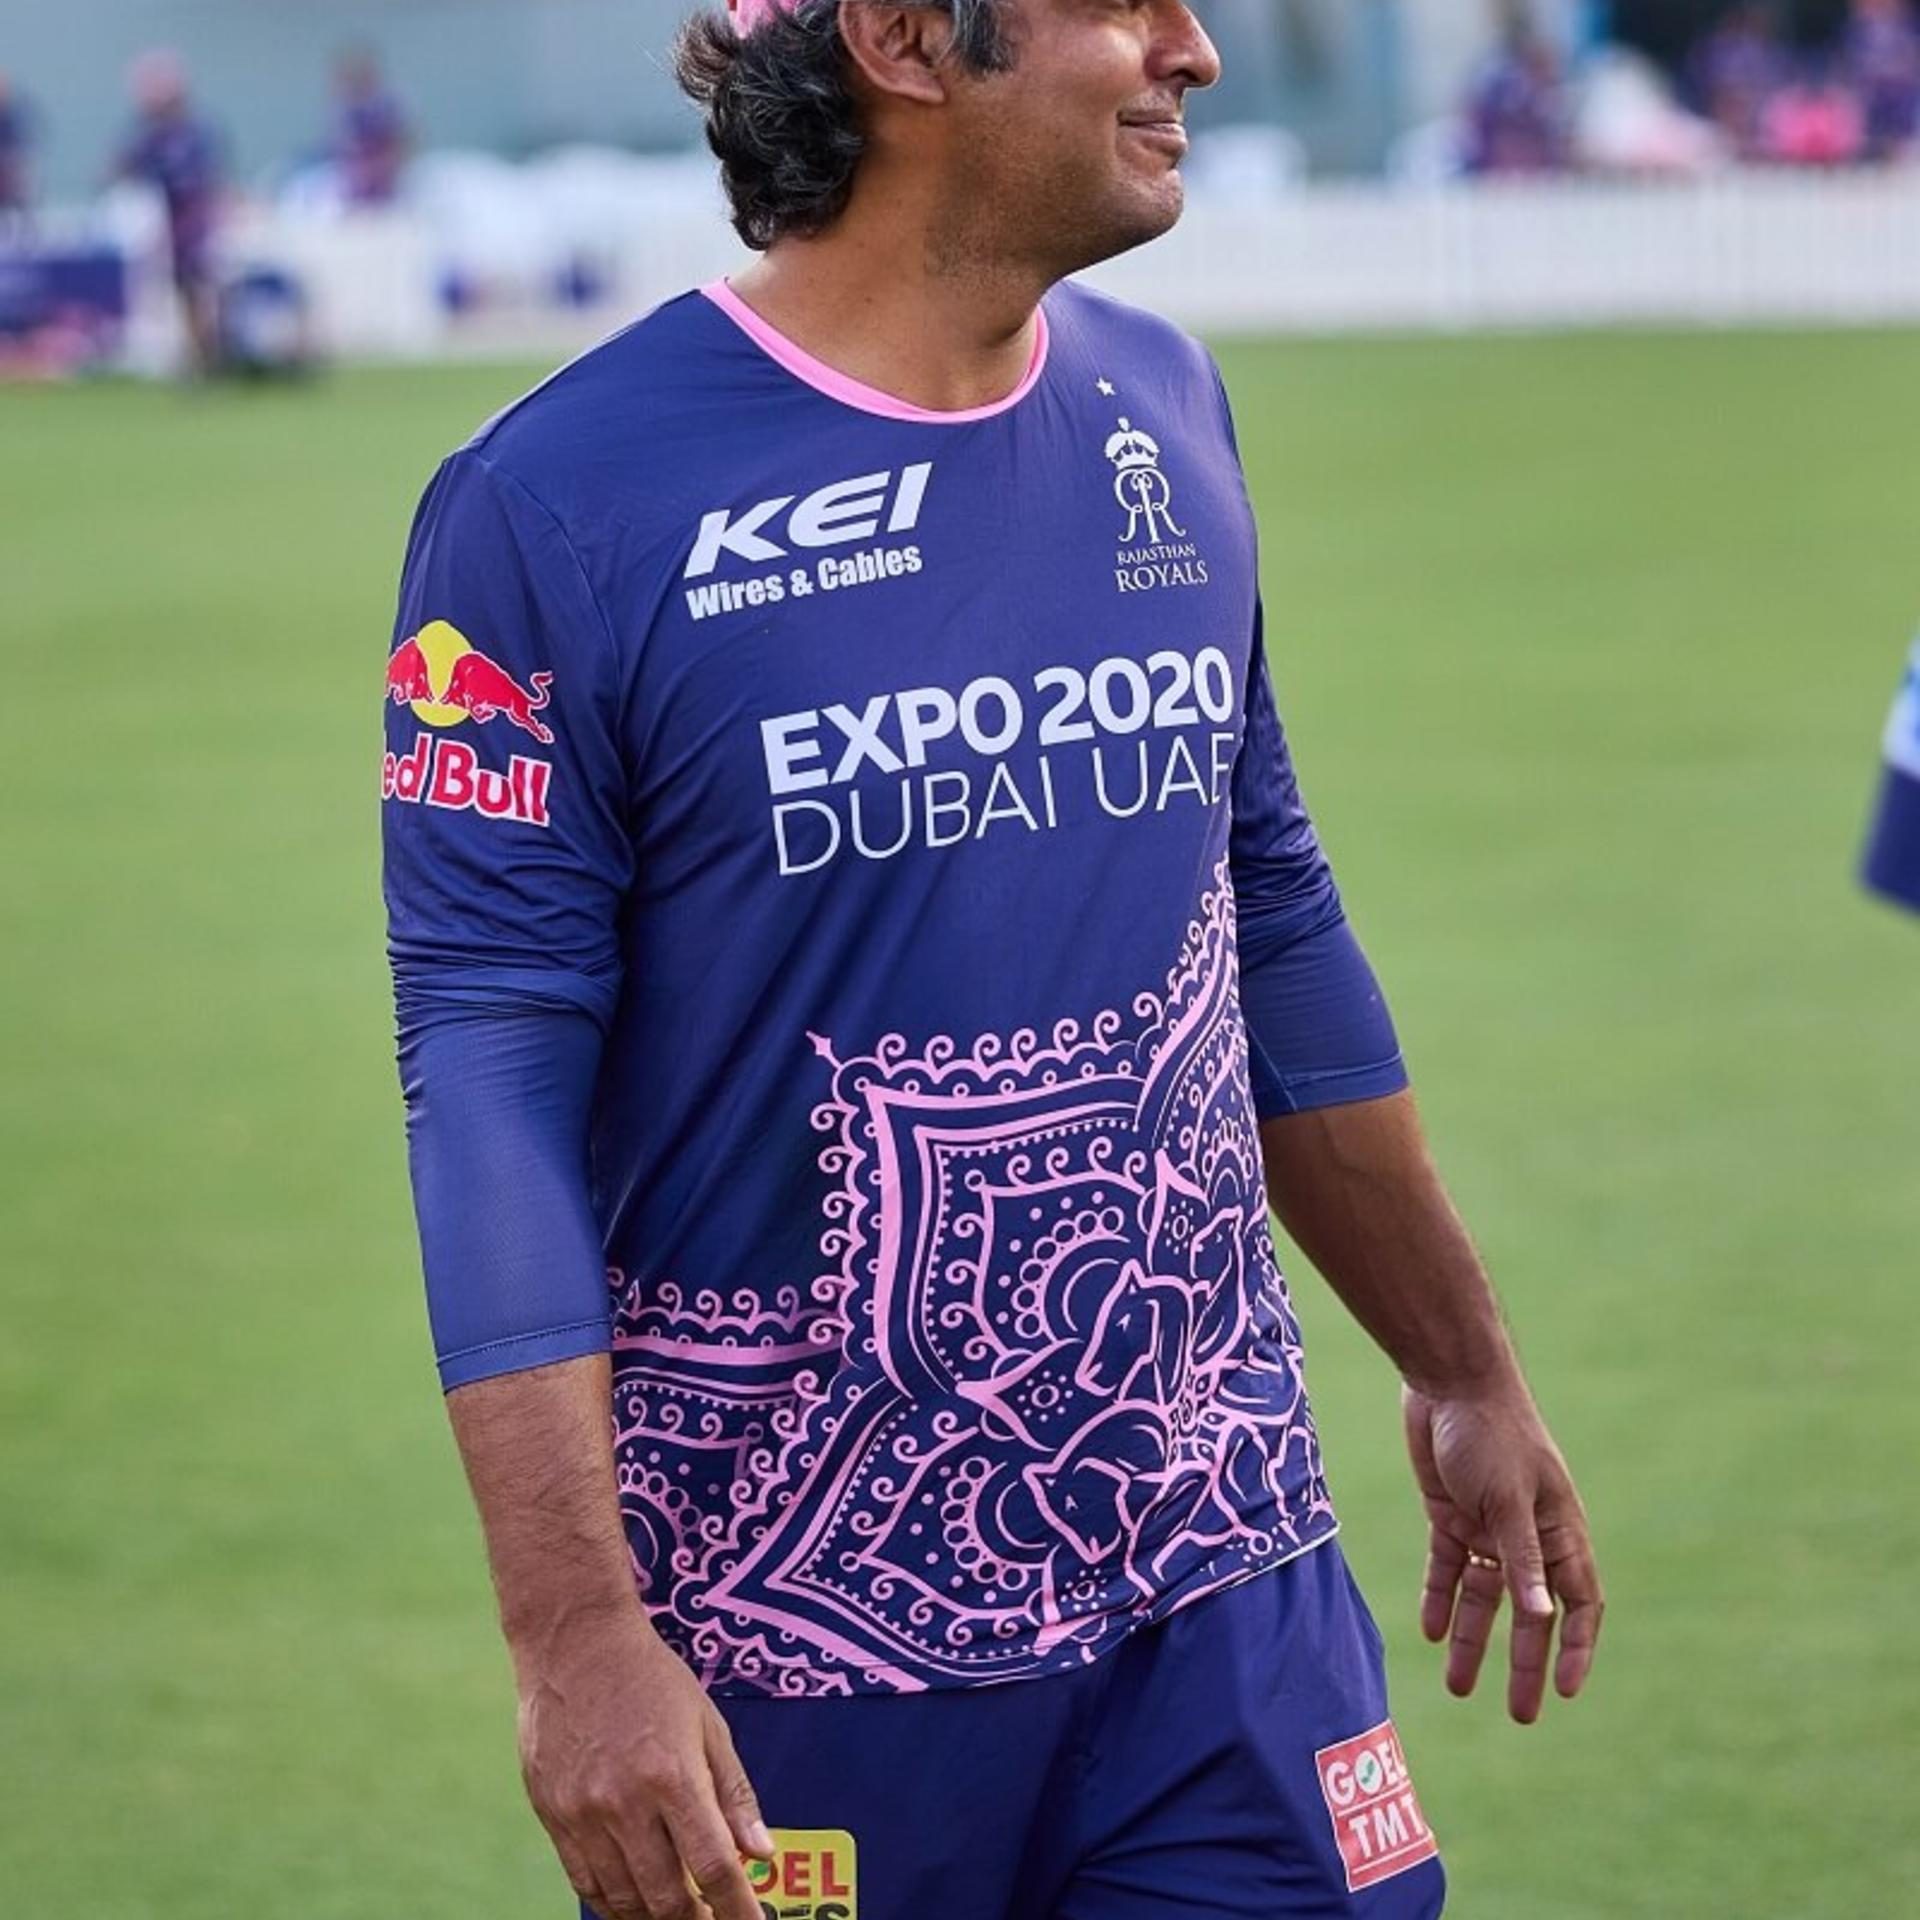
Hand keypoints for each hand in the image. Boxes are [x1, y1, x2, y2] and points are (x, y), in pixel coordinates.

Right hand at [511, 1601, 773, 1918]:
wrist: (575, 1643)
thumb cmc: (650, 1677)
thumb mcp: (708, 1724)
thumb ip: (734, 1793)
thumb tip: (761, 1853)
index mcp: (673, 1775)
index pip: (713, 1867)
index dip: (737, 1909)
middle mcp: (625, 1802)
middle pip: (666, 1897)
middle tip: (713, 1919)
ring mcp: (583, 1813)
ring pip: (623, 1899)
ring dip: (654, 1917)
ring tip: (678, 1912)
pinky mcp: (553, 1815)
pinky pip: (584, 1882)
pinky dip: (612, 1903)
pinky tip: (633, 1900)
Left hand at [1402, 1380, 1603, 1723]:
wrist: (1447, 1378)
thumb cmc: (1492, 1431)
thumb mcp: (1509, 1497)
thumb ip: (1521, 1556)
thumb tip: (1541, 1614)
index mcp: (1559, 1530)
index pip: (1579, 1601)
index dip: (1575, 1647)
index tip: (1564, 1692)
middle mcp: (1527, 1535)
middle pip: (1529, 1611)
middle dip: (1523, 1661)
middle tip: (1519, 1715)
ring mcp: (1487, 1525)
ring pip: (1482, 1596)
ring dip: (1472, 1639)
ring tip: (1458, 1687)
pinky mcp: (1449, 1513)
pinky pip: (1448, 1567)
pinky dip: (1439, 1598)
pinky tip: (1429, 1632)